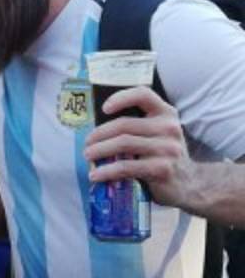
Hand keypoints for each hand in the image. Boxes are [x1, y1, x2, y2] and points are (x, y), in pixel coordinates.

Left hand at [84, 86, 194, 208]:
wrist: (190, 182)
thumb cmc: (163, 155)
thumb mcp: (158, 134)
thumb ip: (138, 126)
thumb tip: (97, 131)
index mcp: (166, 114)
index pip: (143, 95)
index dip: (121, 98)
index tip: (104, 108)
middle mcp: (169, 128)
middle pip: (124, 125)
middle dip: (99, 134)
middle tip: (87, 144)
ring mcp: (167, 149)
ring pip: (123, 144)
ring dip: (99, 150)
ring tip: (88, 156)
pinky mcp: (161, 169)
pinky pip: (126, 167)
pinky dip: (106, 171)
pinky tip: (96, 175)